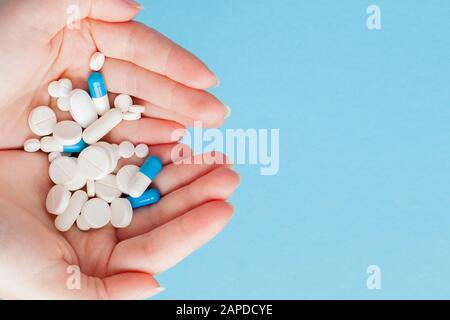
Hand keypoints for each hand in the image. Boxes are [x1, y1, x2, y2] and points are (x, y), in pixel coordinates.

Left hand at [0, 0, 227, 148]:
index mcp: (82, 34)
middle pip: (145, 84)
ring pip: (135, 114)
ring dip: (169, 123)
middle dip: (183, 98)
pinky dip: (140, 145)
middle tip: (217, 114)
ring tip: (198, 134)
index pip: (141, 48)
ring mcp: (82, 105)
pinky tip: (166, 148)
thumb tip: (136, 6)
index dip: (176, 64)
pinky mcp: (70, 137)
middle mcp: (88, 68)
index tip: (209, 80)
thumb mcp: (31, 11)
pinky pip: (113, 141)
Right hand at [0, 147, 238, 298]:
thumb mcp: (46, 285)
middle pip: (160, 209)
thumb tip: (154, 285)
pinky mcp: (82, 162)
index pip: (157, 247)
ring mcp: (94, 192)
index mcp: (100, 261)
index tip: (226, 209)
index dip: (192, 229)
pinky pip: (124, 150)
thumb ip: (103, 293)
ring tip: (213, 152)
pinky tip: (176, 134)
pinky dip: (149, 142)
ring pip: (148, 178)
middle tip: (229, 174)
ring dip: (181, 166)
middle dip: (196, 192)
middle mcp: (103, 227)